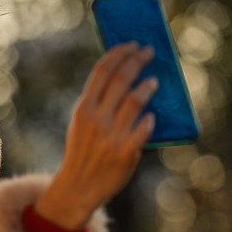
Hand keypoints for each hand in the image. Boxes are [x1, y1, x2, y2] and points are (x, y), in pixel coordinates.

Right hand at [34, 42, 157, 229]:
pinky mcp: (125, 153)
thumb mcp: (79, 124)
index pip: (102, 71)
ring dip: (148, 86)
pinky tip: (151, 116)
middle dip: (138, 60)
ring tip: (154, 81)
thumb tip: (122, 75)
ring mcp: (111, 136)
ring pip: (136, 100)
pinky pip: (144, 128)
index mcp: (83, 110)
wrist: (77, 187)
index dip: (119, 53)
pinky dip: (149, 119)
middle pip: (121, 79)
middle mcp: (96, 120)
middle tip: (148, 52)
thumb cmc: (82, 152)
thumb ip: (95, 102)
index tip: (131, 44)